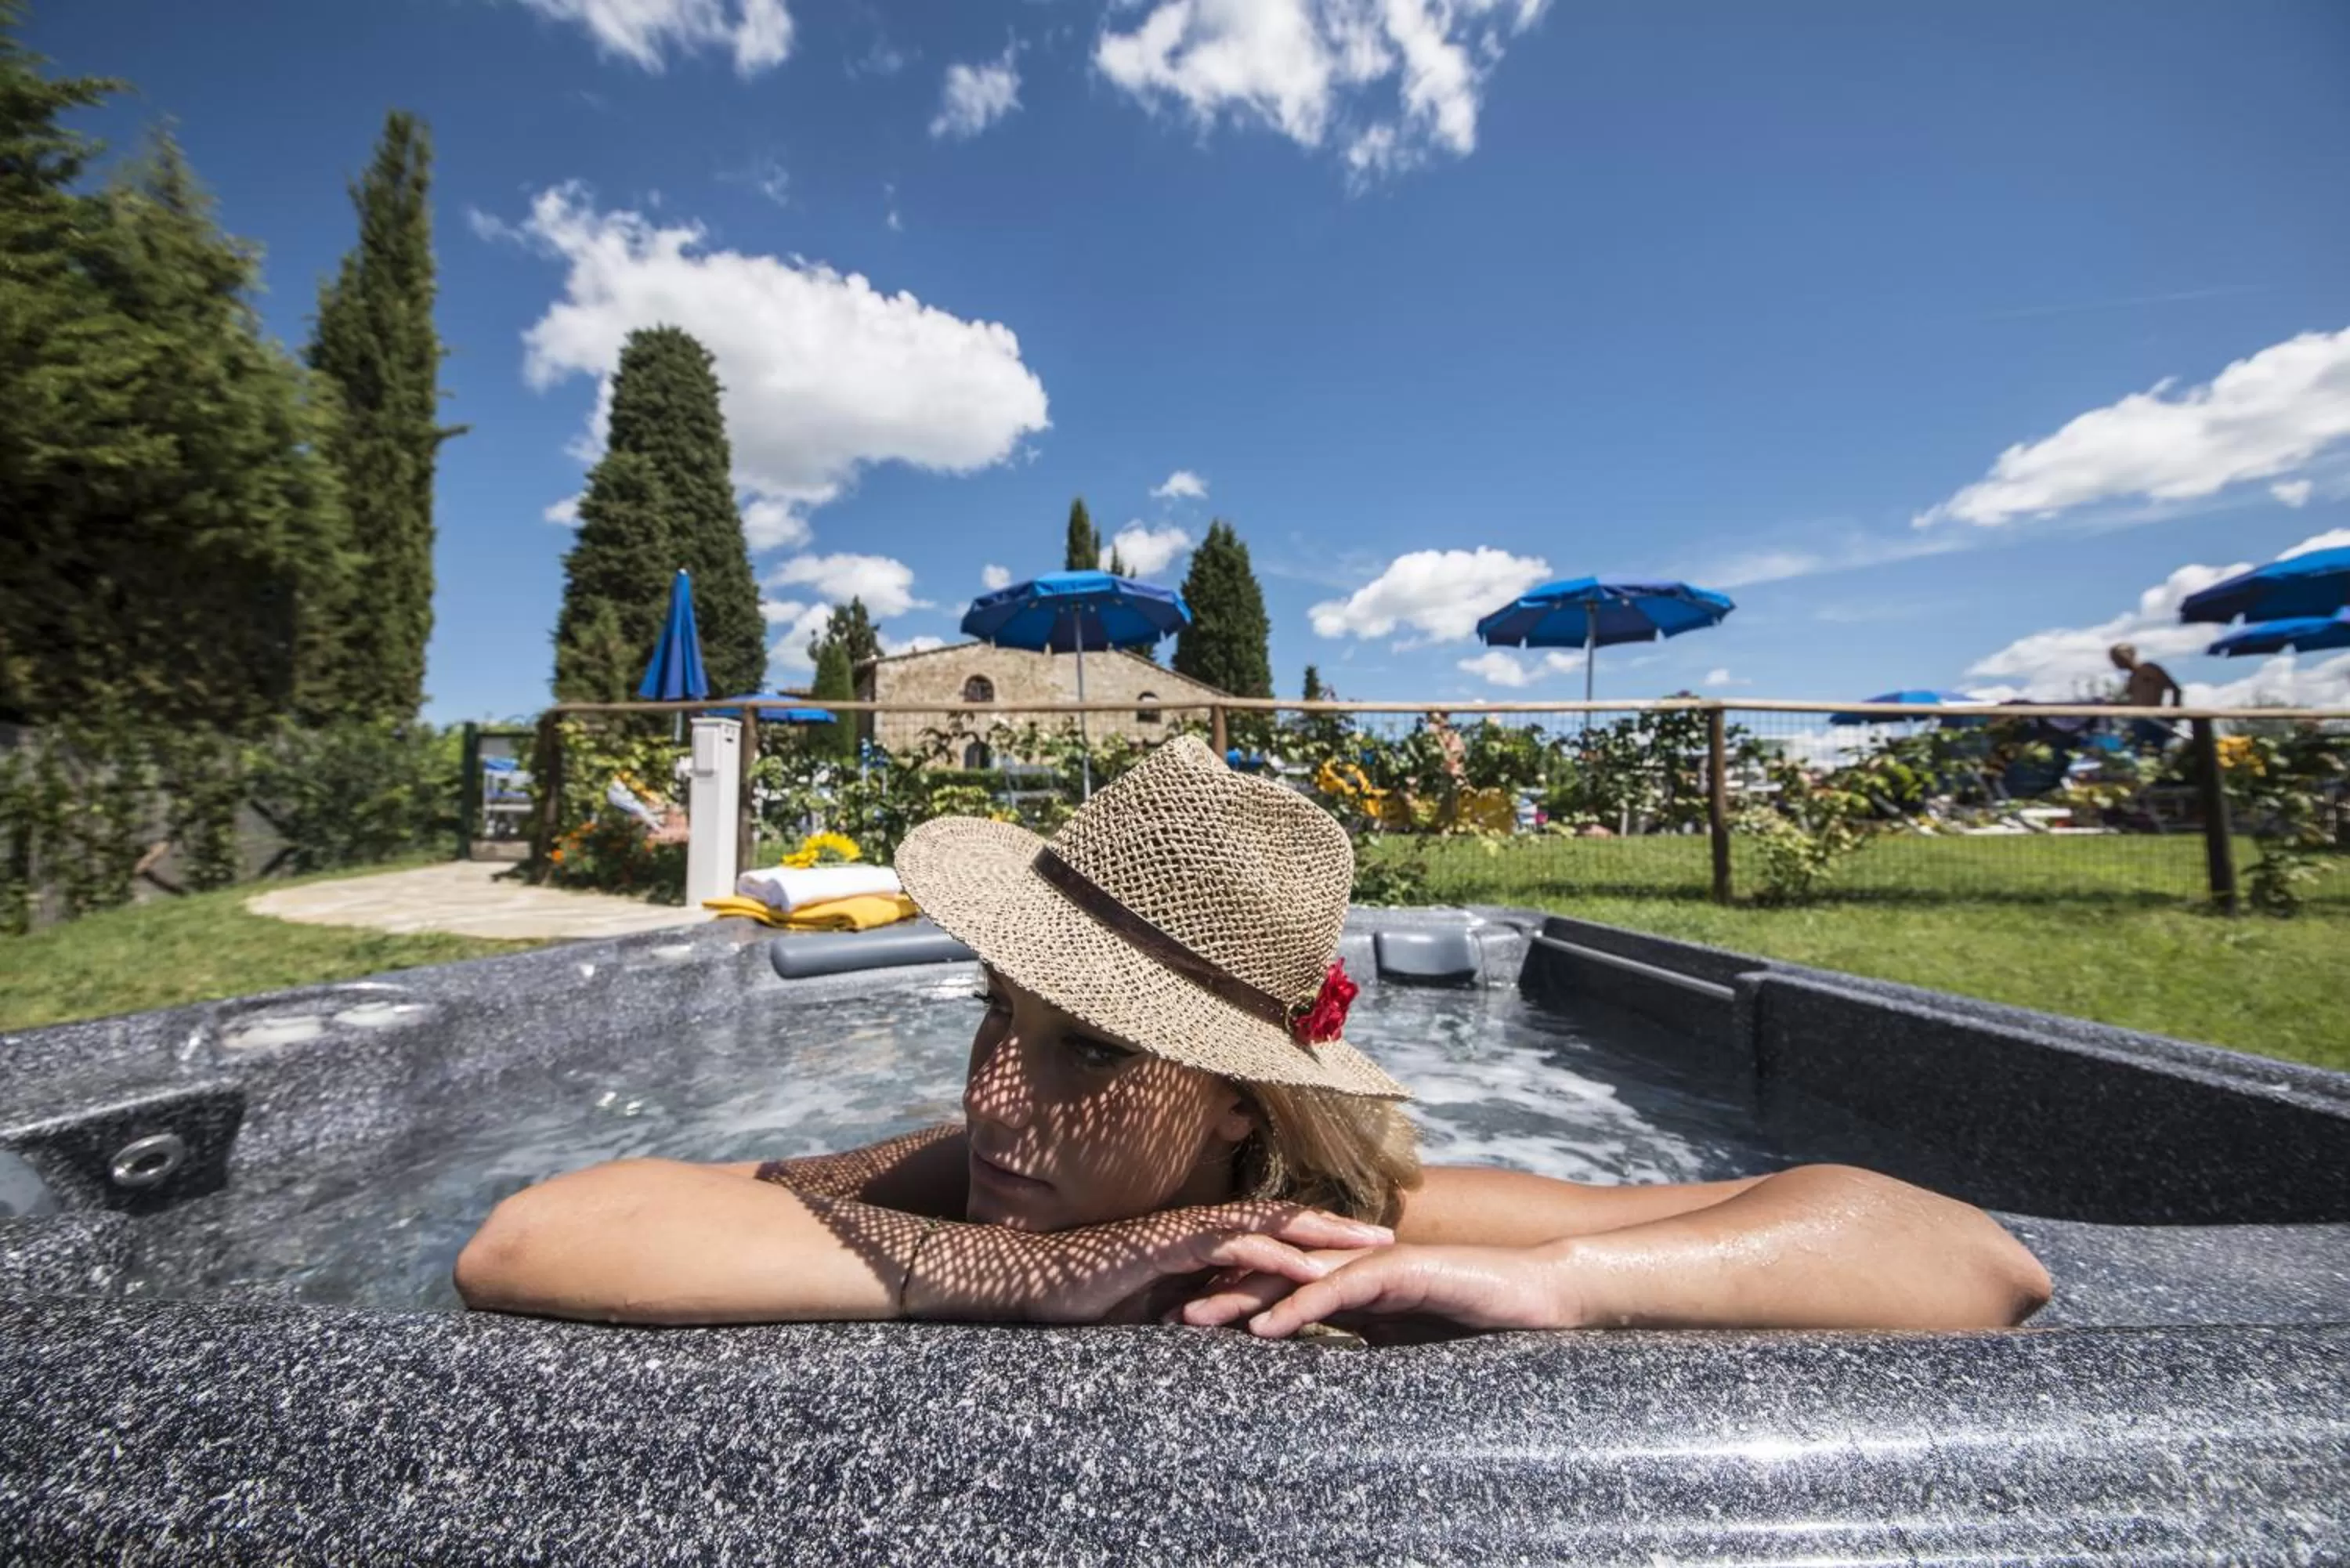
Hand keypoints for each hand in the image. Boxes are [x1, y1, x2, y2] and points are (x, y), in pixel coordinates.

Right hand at [903, 1202, 1393, 1324]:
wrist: (1033, 1284)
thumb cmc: (1087, 1296)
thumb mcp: (1155, 1308)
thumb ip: (1194, 1307)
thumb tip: (1231, 1324)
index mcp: (1201, 1239)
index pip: (1270, 1229)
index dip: (1316, 1232)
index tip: (1359, 1241)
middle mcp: (1201, 1226)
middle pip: (1283, 1217)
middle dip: (1338, 1224)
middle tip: (1389, 1231)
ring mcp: (1188, 1231)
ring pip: (1270, 1223)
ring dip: (1324, 1232)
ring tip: (1370, 1243)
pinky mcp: (1171, 1244)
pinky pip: (1233, 1245)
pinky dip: (1275, 1253)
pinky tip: (1310, 1264)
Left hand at [1177, 1242, 1583, 1338]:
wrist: (1538, 1293)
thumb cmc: (1476, 1313)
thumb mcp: (1403, 1334)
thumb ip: (1361, 1336)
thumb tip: (1322, 1363)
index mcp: (1347, 1275)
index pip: (1274, 1283)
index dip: (1225, 1298)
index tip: (1176, 1321)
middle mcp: (1351, 1259)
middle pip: (1267, 1272)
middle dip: (1212, 1292)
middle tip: (1157, 1316)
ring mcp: (1373, 1260)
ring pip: (1292, 1275)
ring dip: (1238, 1299)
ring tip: (1191, 1321)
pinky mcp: (1400, 1270)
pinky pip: (1340, 1289)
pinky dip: (1299, 1307)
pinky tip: (1266, 1329)